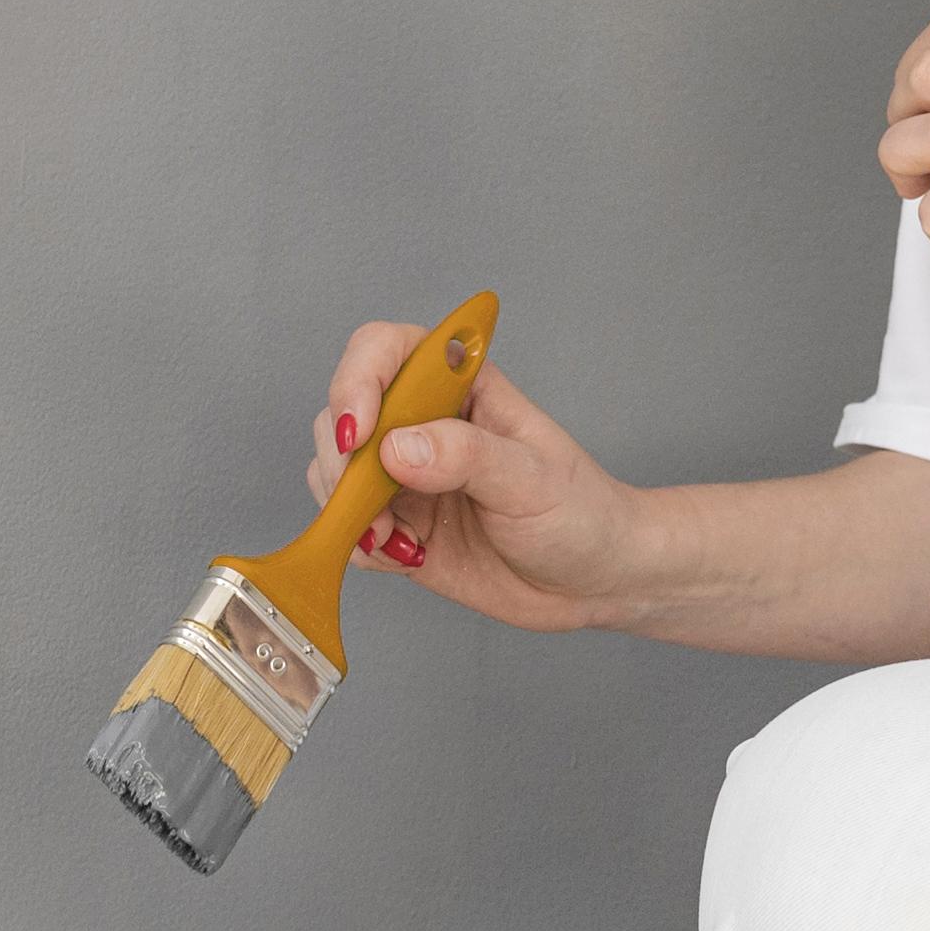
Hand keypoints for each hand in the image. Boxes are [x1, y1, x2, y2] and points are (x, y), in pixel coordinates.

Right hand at [304, 326, 648, 634]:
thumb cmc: (581, 513)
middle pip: (343, 412)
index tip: (362, 434)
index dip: (358, 382)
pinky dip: (359, 545)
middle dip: (345, 462)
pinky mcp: (398, 523)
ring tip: (395, 540)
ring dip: (347, 508)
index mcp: (461, 384)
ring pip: (334, 469)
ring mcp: (406, 473)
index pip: (383, 350)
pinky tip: (406, 557)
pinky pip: (347, 525)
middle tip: (374, 505)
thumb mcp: (532, 479)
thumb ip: (466, 456)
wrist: (595, 580)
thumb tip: (397, 448)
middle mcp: (424, 421)